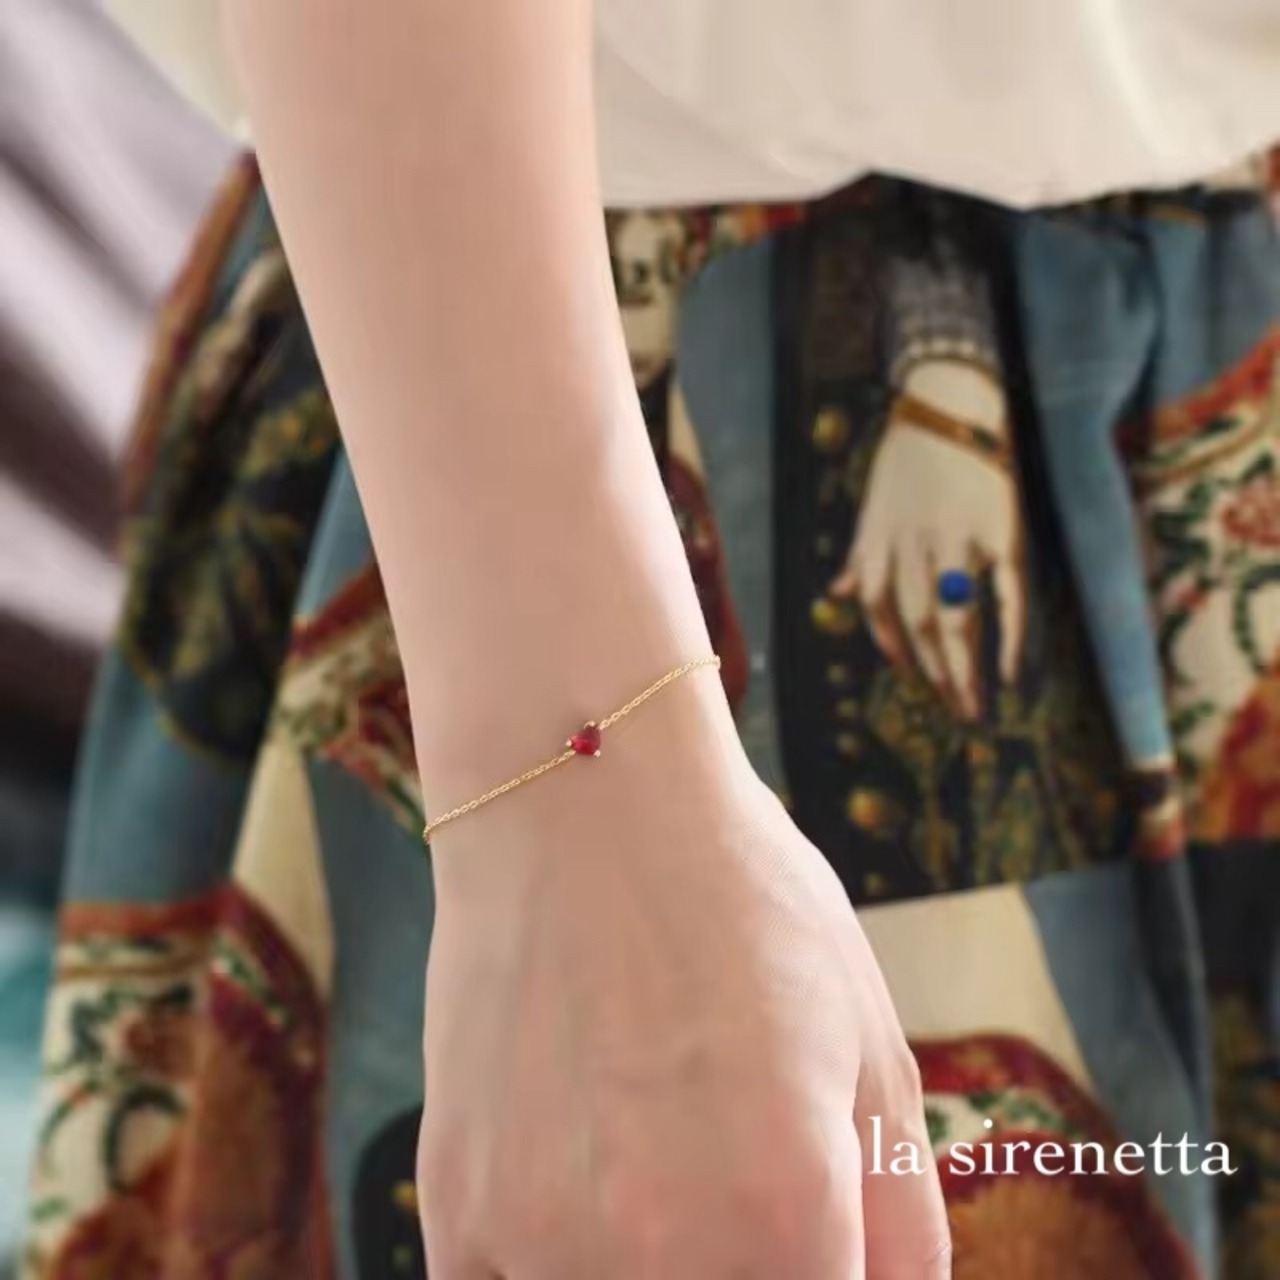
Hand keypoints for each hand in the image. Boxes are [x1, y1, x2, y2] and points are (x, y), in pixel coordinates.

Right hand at [418, 715, 949, 1278]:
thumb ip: (903, 1220)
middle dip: (733, 1250)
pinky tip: (563, 1150)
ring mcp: (544, 1237)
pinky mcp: (456, 1209)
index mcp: (790, 1215)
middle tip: (709, 1143)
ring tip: (633, 1134)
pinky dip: (545, 1249)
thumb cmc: (741, 902)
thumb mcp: (869, 1042)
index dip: (812, 1259)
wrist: (582, 802)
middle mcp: (666, 1251)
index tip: (789, 1212)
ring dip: (634, 1253)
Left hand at [830, 418, 1023, 720]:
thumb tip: (841, 592)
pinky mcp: (1001, 531)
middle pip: (917, 621)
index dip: (894, 645)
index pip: (879, 607)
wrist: (952, 398)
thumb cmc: (910, 452)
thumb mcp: (872, 502)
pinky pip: (1005, 595)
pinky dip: (1007, 637)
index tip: (912, 675)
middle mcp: (912, 545)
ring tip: (971, 703)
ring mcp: (957, 539)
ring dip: (960, 666)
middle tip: (951, 708)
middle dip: (932, 670)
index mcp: (879, 540)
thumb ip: (861, 552)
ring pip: (954, 617)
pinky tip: (1006, 671)